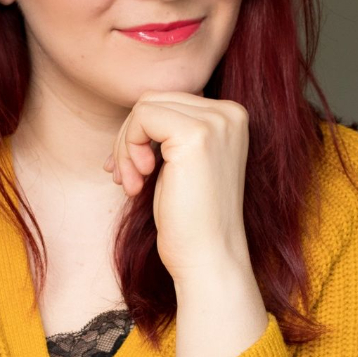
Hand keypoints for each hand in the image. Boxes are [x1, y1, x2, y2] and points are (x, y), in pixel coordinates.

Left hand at [103, 91, 250, 282]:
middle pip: (154, 100)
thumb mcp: (181, 163)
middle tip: (128, 179)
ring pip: (144, 106)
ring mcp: (216, 121)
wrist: (207, 257)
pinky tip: (138, 182)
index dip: (140, 134)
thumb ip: (168, 132)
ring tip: (132, 183)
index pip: (168, 101)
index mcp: (231, 116)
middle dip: (130, 139)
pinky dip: (128, 149)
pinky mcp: (197, 134)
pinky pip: (141, 118)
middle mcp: (230, 112)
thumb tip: (134, 112)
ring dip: (126, 146)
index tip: (131, 170)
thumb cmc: (189, 218)